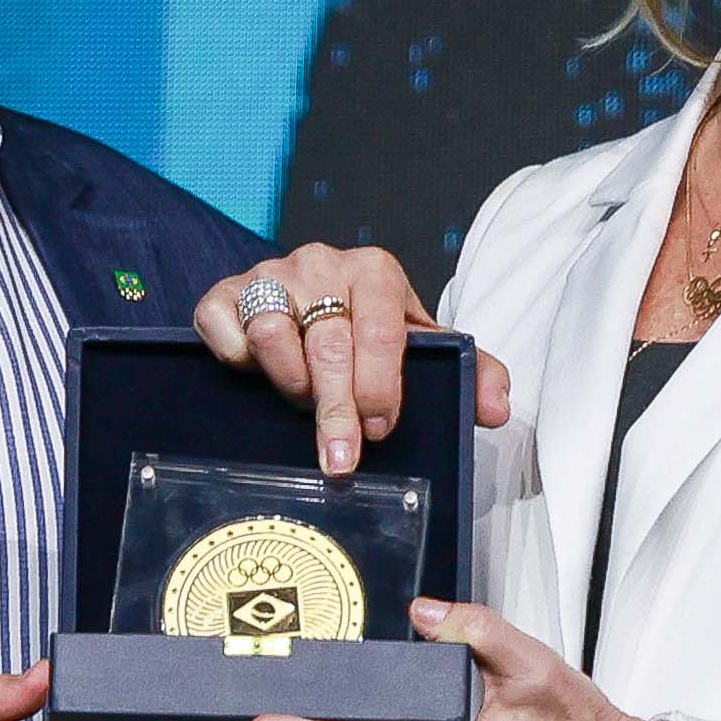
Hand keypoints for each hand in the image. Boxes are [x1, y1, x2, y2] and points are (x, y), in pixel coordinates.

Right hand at [192, 244, 512, 475]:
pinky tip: (255, 374)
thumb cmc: (368, 334)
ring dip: (290, 383)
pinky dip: (237, 358)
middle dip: (337, 410)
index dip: (380, 387)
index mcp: (376, 271)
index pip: (381, 330)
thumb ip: (468, 373)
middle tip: (341, 457)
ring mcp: (269, 275)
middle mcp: (322, 263)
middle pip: (329, 343)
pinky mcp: (222, 294)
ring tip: (302, 404)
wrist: (304, 305)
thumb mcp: (421, 350)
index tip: (380, 430)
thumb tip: (497, 410)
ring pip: (273, 333)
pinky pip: (224, 327)